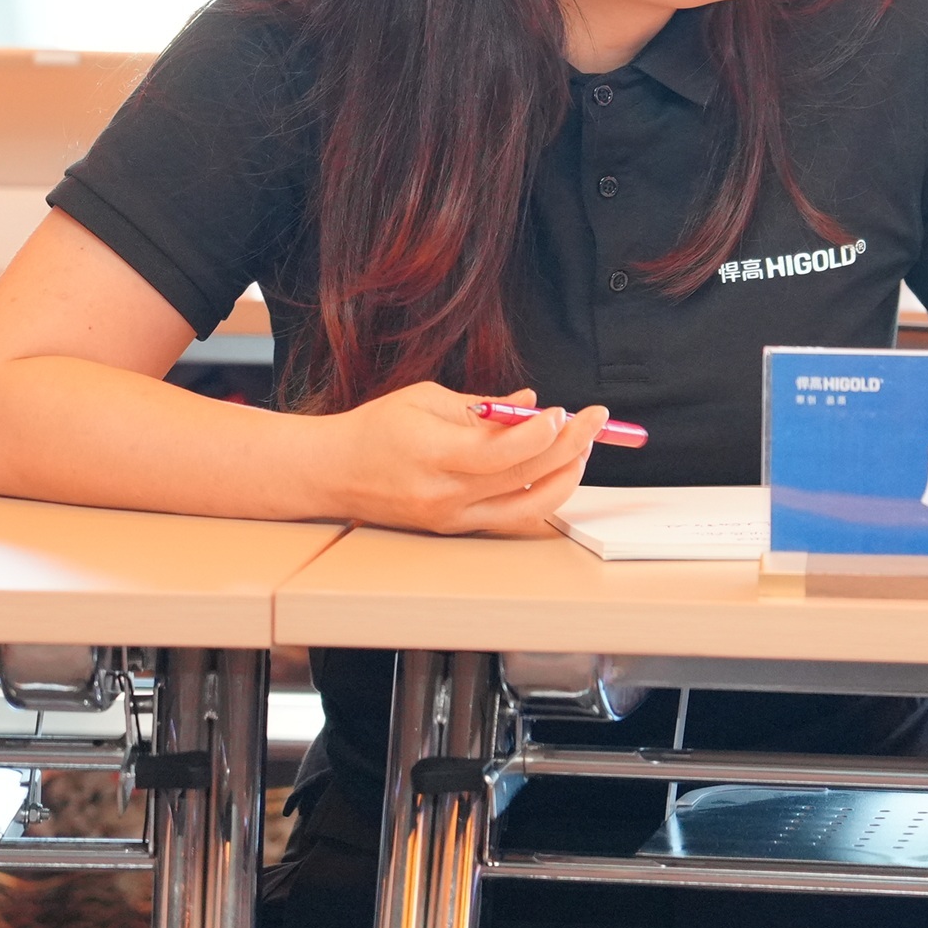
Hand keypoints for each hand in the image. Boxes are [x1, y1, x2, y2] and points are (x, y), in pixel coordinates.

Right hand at [311, 384, 608, 535]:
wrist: (333, 473)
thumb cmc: (375, 430)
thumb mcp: (426, 399)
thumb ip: (482, 405)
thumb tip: (529, 403)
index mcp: (434, 455)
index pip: (504, 452)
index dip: (543, 433)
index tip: (564, 412)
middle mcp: (446, 495)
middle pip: (525, 477)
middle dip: (570, 446)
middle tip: (594, 420)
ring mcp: (453, 518)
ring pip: (529, 507)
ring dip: (564, 476)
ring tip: (581, 447)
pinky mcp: (456, 528)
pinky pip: (511, 516)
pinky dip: (539, 492)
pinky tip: (553, 468)